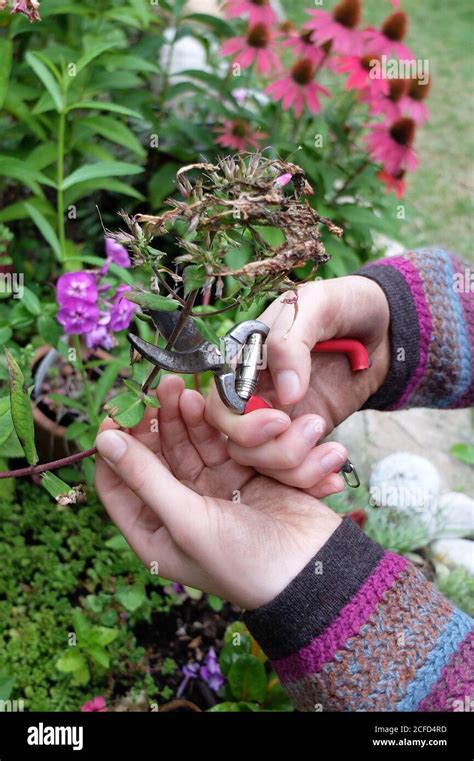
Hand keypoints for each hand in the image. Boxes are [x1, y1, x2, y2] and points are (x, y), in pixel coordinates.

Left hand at [95, 375, 341, 609]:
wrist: (314, 571)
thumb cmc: (243, 561)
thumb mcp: (186, 521)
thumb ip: (146, 478)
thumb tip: (103, 440)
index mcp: (153, 533)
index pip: (117, 483)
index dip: (114, 448)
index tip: (118, 413)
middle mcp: (177, 510)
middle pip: (155, 456)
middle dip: (155, 421)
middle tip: (161, 387)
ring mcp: (210, 491)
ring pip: (187, 444)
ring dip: (184, 417)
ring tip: (183, 389)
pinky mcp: (241, 476)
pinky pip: (218, 443)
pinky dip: (213, 425)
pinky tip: (207, 403)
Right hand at [205, 275, 389, 473]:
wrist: (387, 326)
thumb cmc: (346, 304)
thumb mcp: (318, 306)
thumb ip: (293, 344)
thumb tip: (286, 393)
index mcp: (246, 362)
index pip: (219, 406)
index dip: (242, 423)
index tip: (282, 418)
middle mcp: (256, 394)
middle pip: (238, 444)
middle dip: (273, 450)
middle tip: (315, 428)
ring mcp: (281, 418)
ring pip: (265, 464)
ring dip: (298, 468)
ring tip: (336, 451)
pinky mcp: (306, 437)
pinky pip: (295, 471)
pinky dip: (312, 480)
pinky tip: (335, 472)